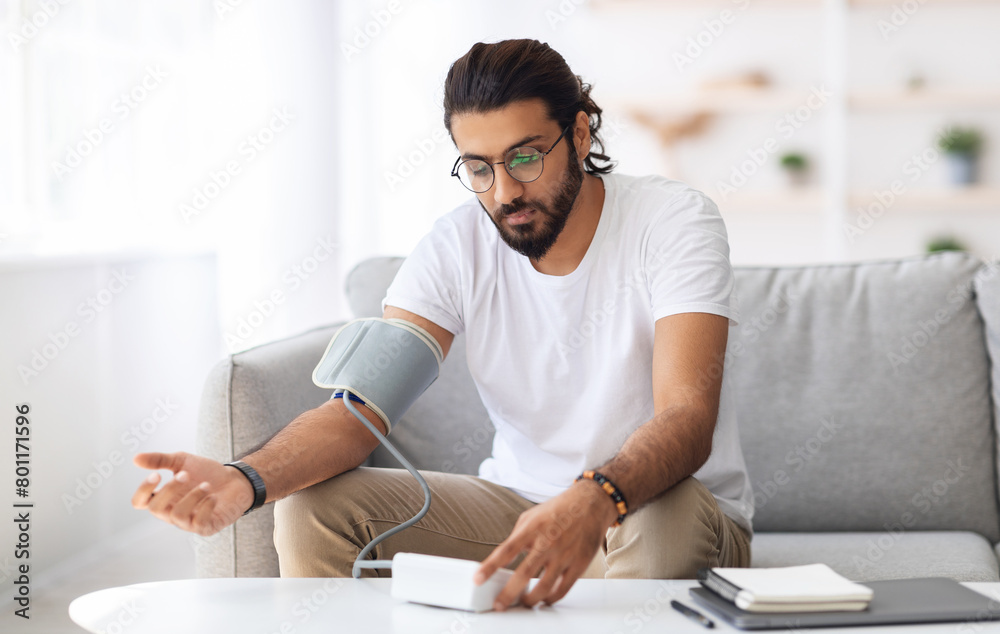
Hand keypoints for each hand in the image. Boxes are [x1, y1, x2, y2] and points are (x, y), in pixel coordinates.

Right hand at [131, 452, 254, 535]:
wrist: (235, 479)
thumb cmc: (206, 473)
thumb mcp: (182, 461)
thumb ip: (160, 460)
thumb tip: (135, 459)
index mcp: (162, 498)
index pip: (140, 502)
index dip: (142, 491)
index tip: (156, 475)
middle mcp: (171, 513)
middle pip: (156, 509)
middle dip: (170, 490)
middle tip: (186, 474)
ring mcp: (187, 523)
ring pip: (178, 516)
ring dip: (193, 496)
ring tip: (207, 484)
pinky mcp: (205, 528)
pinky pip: (198, 523)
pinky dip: (206, 507)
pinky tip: (214, 496)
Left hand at [474, 481, 617, 609]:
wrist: (591, 503)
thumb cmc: (558, 509)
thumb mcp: (531, 515)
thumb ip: (518, 536)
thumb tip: (506, 556)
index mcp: (532, 528)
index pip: (506, 550)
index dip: (490, 566)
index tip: (477, 579)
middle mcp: (548, 541)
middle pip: (525, 573)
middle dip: (509, 593)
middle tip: (499, 604)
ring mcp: (564, 554)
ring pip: (544, 586)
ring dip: (530, 599)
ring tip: (523, 602)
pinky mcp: (579, 564)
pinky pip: (563, 588)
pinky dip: (551, 598)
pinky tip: (544, 599)